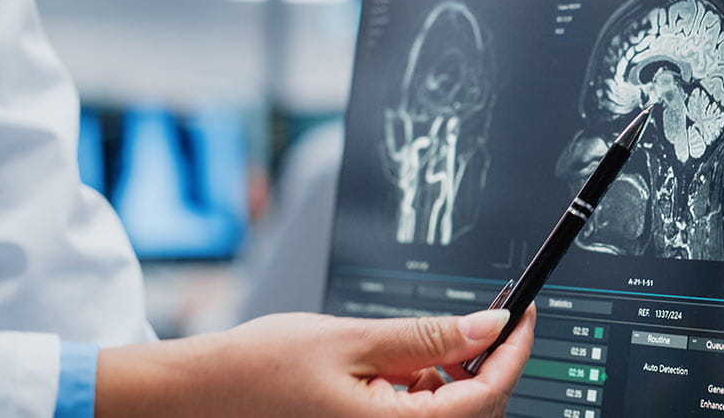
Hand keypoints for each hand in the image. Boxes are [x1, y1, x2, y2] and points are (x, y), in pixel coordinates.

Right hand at [96, 306, 535, 417]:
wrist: (198, 398)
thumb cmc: (259, 369)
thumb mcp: (353, 339)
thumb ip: (428, 337)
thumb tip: (490, 327)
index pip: (485, 398)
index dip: (515, 354)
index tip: (526, 316)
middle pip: (475, 414)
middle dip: (488, 366)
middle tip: (483, 320)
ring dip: (455, 381)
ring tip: (427, 344)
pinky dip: (425, 395)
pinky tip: (404, 368)